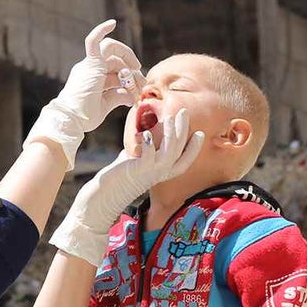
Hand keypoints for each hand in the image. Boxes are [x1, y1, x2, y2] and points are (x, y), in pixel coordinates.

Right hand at [24, 19, 142, 169]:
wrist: (71, 120)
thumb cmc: (84, 116)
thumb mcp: (106, 105)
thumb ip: (119, 97)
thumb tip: (131, 96)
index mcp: (91, 77)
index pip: (114, 69)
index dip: (128, 76)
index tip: (138, 86)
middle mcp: (89, 68)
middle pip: (115, 58)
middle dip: (131, 66)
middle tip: (141, 79)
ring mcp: (88, 65)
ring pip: (112, 52)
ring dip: (127, 60)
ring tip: (137, 74)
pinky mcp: (90, 64)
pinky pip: (94, 41)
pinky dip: (101, 30)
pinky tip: (112, 23)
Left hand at [50, 110, 204, 265]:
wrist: (105, 195)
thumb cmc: (119, 177)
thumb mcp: (136, 160)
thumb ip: (144, 148)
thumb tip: (145, 133)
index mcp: (162, 172)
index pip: (185, 161)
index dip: (194, 149)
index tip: (201, 133)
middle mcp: (160, 174)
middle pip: (179, 151)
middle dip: (183, 130)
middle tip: (183, 112)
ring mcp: (150, 172)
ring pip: (168, 152)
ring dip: (170, 133)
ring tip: (169, 117)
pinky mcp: (137, 171)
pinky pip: (148, 157)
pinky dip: (148, 145)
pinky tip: (144, 133)